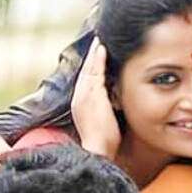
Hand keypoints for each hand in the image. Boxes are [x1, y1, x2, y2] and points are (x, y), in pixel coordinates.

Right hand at [71, 38, 120, 158]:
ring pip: (89, 69)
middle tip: (96, 40)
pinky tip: (101, 49)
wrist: (97, 151)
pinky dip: (98, 59)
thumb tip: (112, 103)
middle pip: (84, 71)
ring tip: (99, 41)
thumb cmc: (103, 142)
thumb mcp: (102, 121)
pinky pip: (95, 72)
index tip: (95, 54)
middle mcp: (79, 97)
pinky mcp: (92, 94)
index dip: (89, 66)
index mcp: (80, 103)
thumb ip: (104, 109)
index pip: (84, 80)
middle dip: (90, 56)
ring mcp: (84, 94)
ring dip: (94, 54)